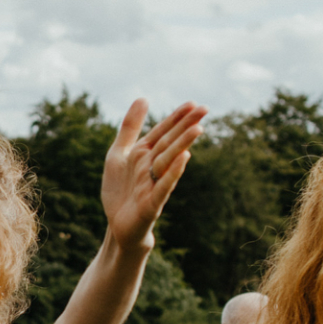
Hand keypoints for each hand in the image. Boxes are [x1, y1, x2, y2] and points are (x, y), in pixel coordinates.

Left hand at [100, 100, 206, 251]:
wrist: (117, 225)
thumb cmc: (121, 190)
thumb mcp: (118, 153)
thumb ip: (130, 127)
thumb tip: (144, 98)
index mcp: (145, 154)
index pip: (163, 132)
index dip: (177, 118)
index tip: (194, 104)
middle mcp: (152, 167)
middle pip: (170, 143)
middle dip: (185, 127)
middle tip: (205, 110)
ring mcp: (154, 185)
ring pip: (169, 162)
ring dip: (182, 145)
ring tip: (198, 129)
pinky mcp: (152, 204)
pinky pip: (164, 186)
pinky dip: (173, 172)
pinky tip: (184, 158)